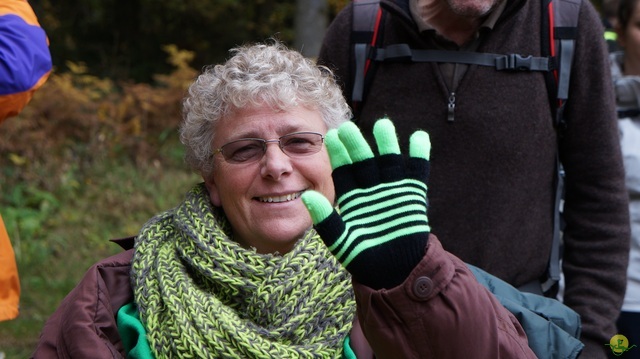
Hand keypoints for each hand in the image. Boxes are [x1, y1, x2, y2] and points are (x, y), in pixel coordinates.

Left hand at [301, 118, 430, 288]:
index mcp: (351, 196)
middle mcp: (370, 187)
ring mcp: (392, 189)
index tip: (329, 137)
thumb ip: (325, 221)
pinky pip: (417, 171)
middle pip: (363, 160)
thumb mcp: (341, 241)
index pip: (343, 170)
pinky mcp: (413, 194)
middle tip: (348, 127)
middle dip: (356, 144)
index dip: (337, 154)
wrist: (395, 272)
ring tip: (383, 125)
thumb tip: (306, 197)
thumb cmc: (364, 258)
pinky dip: (419, 155)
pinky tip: (418, 138)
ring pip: (389, 160)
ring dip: (387, 143)